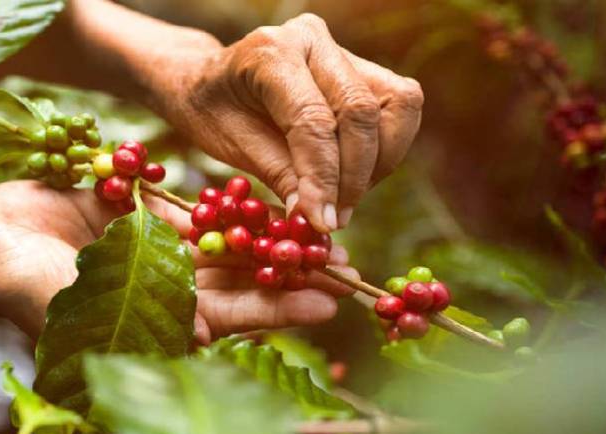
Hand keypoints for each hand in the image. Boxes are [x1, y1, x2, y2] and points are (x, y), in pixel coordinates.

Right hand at [0, 180, 356, 342]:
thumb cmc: (19, 286)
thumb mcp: (82, 308)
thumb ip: (143, 317)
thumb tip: (207, 335)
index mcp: (155, 323)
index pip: (230, 319)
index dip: (278, 310)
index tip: (327, 301)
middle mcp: (162, 291)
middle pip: (238, 281)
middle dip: (287, 273)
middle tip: (341, 262)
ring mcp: (151, 252)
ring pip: (222, 244)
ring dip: (266, 236)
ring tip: (315, 225)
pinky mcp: (138, 217)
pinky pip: (191, 210)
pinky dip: (224, 205)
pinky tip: (264, 197)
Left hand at [150, 14, 423, 232]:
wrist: (207, 82)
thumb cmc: (212, 112)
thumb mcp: (230, 145)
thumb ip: (278, 175)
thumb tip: (318, 218)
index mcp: (270, 53)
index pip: (313, 121)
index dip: (324, 178)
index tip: (323, 222)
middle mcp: (312, 40)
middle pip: (360, 111)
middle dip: (354, 176)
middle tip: (334, 218)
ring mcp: (342, 49)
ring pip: (396, 105)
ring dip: (378, 163)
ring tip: (343, 199)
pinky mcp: (363, 66)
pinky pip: (398, 107)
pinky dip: (385, 149)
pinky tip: (353, 176)